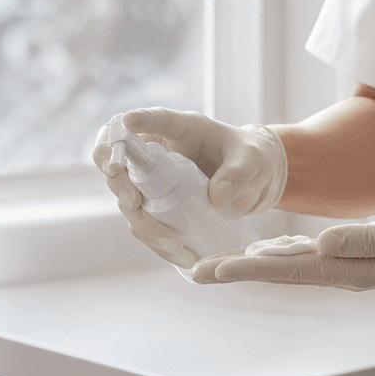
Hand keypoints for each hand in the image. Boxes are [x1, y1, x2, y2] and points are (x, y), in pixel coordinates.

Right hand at [92, 108, 285, 267]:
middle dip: (118, 182)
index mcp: (178, 128)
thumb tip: (216, 198)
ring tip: (175, 245)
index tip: (129, 120)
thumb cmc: (251, 157)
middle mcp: (157, 153)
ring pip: (128, 203)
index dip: (136, 120)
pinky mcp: (157, 208)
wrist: (255, 181)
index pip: (152, 120)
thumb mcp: (252, 159)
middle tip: (133, 201)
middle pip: (119, 162)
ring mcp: (152, 182)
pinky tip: (183, 255)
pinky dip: (158, 244)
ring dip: (144, 225)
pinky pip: (145, 227)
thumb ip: (237, 173)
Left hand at [190, 203, 374, 291]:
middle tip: (192, 272)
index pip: (284, 270)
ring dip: (252, 264)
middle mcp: (343, 270)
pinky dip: (281, 253)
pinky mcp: (359, 252)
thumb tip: (321, 244)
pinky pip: (309, 255)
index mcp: (349, 268)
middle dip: (235, 271)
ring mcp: (351, 263)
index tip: (205, 271)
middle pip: (278, 271)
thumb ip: (367, 241)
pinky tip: (265, 249)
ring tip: (216, 264)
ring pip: (289, 265)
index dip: (243, 269)